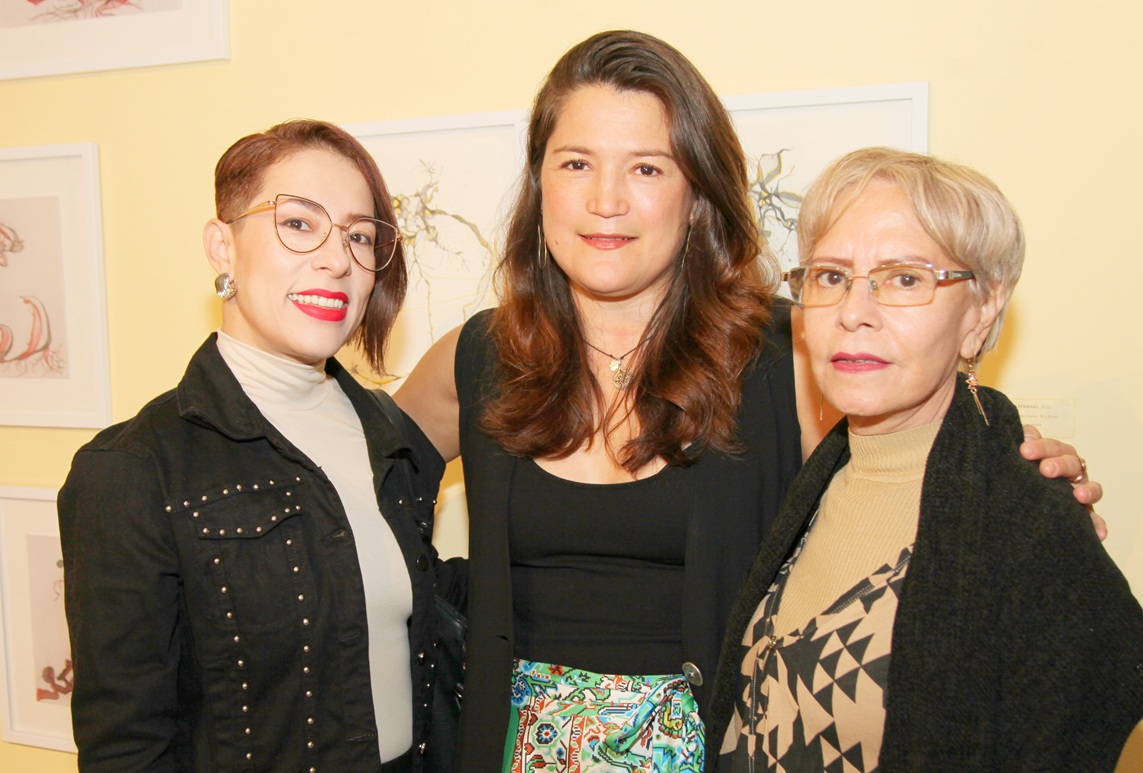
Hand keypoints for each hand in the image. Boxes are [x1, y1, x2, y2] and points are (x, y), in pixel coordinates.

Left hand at [1020, 425, 1105, 539]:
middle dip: (1060, 465)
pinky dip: (1098, 525)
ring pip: (1090, 488)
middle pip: (1071, 463)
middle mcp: (1070, 472)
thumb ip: (1023, 444)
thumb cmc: (1021, 473)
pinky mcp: (1083, 515)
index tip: (1024, 450)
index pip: (1052, 447)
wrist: (1015, 506)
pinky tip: (1098, 533)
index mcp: (1055, 455)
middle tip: (1045, 470)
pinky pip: (1094, 520)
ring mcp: (1078, 492)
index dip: (1040, 447)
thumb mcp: (1019, 458)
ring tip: (1079, 496)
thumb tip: (1026, 433)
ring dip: (1088, 491)